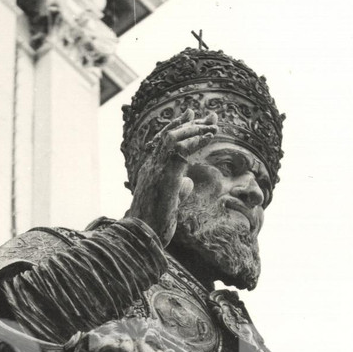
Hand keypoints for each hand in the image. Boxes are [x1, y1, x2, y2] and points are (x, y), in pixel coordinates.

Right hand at [125, 109, 217, 245]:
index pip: (163, 141)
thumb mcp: (168, 203)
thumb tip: (187, 181)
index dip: (177, 126)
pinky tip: (208, 137)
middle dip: (190, 122)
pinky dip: (194, 141)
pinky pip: (179, 153)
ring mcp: (156, 171)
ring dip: (194, 129)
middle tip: (211, 116)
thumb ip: (176, 189)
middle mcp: (150, 166)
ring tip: (212, 126)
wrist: (141, 238)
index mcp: (150, 171)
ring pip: (172, 138)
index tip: (192, 113)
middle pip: (169, 135)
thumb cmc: (154, 224)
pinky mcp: (164, 178)